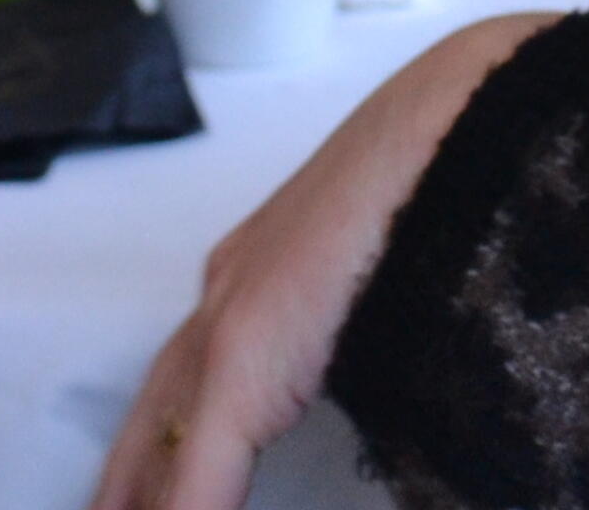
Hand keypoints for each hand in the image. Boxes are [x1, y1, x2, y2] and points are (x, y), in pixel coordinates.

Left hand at [91, 17, 552, 509]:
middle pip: (154, 417)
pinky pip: (201, 459)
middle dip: (128, 485)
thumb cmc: (449, 185)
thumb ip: (359, 332)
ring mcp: (232, 311)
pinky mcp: (250, 340)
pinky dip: (186, 506)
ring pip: (164, 437)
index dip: (157, 456)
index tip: (139, 500)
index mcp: (260, 278)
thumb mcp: (387, 282)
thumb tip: (370, 370)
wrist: (459, 117)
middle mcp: (228, 293)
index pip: (184, 387)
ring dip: (147, 498)